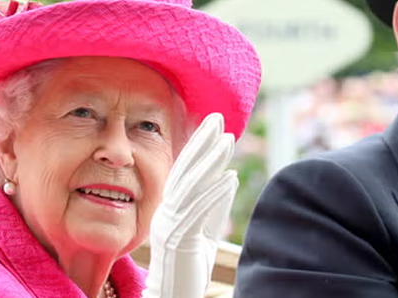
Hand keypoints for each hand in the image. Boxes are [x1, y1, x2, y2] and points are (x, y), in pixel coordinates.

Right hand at [141, 113, 238, 297]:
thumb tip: (230, 177)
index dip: (198, 145)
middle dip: (202, 142)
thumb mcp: (205, 231)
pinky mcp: (180, 239)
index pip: (185, 169)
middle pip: (185, 170)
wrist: (173, 296)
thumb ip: (215, 205)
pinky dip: (214, 193)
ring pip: (190, 185)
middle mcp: (167, 211)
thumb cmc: (189, 267)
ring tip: (228, 140)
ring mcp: (170, 224)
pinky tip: (230, 177)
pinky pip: (198, 211)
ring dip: (210, 161)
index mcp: (171, 207)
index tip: (213, 123)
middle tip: (218, 117)